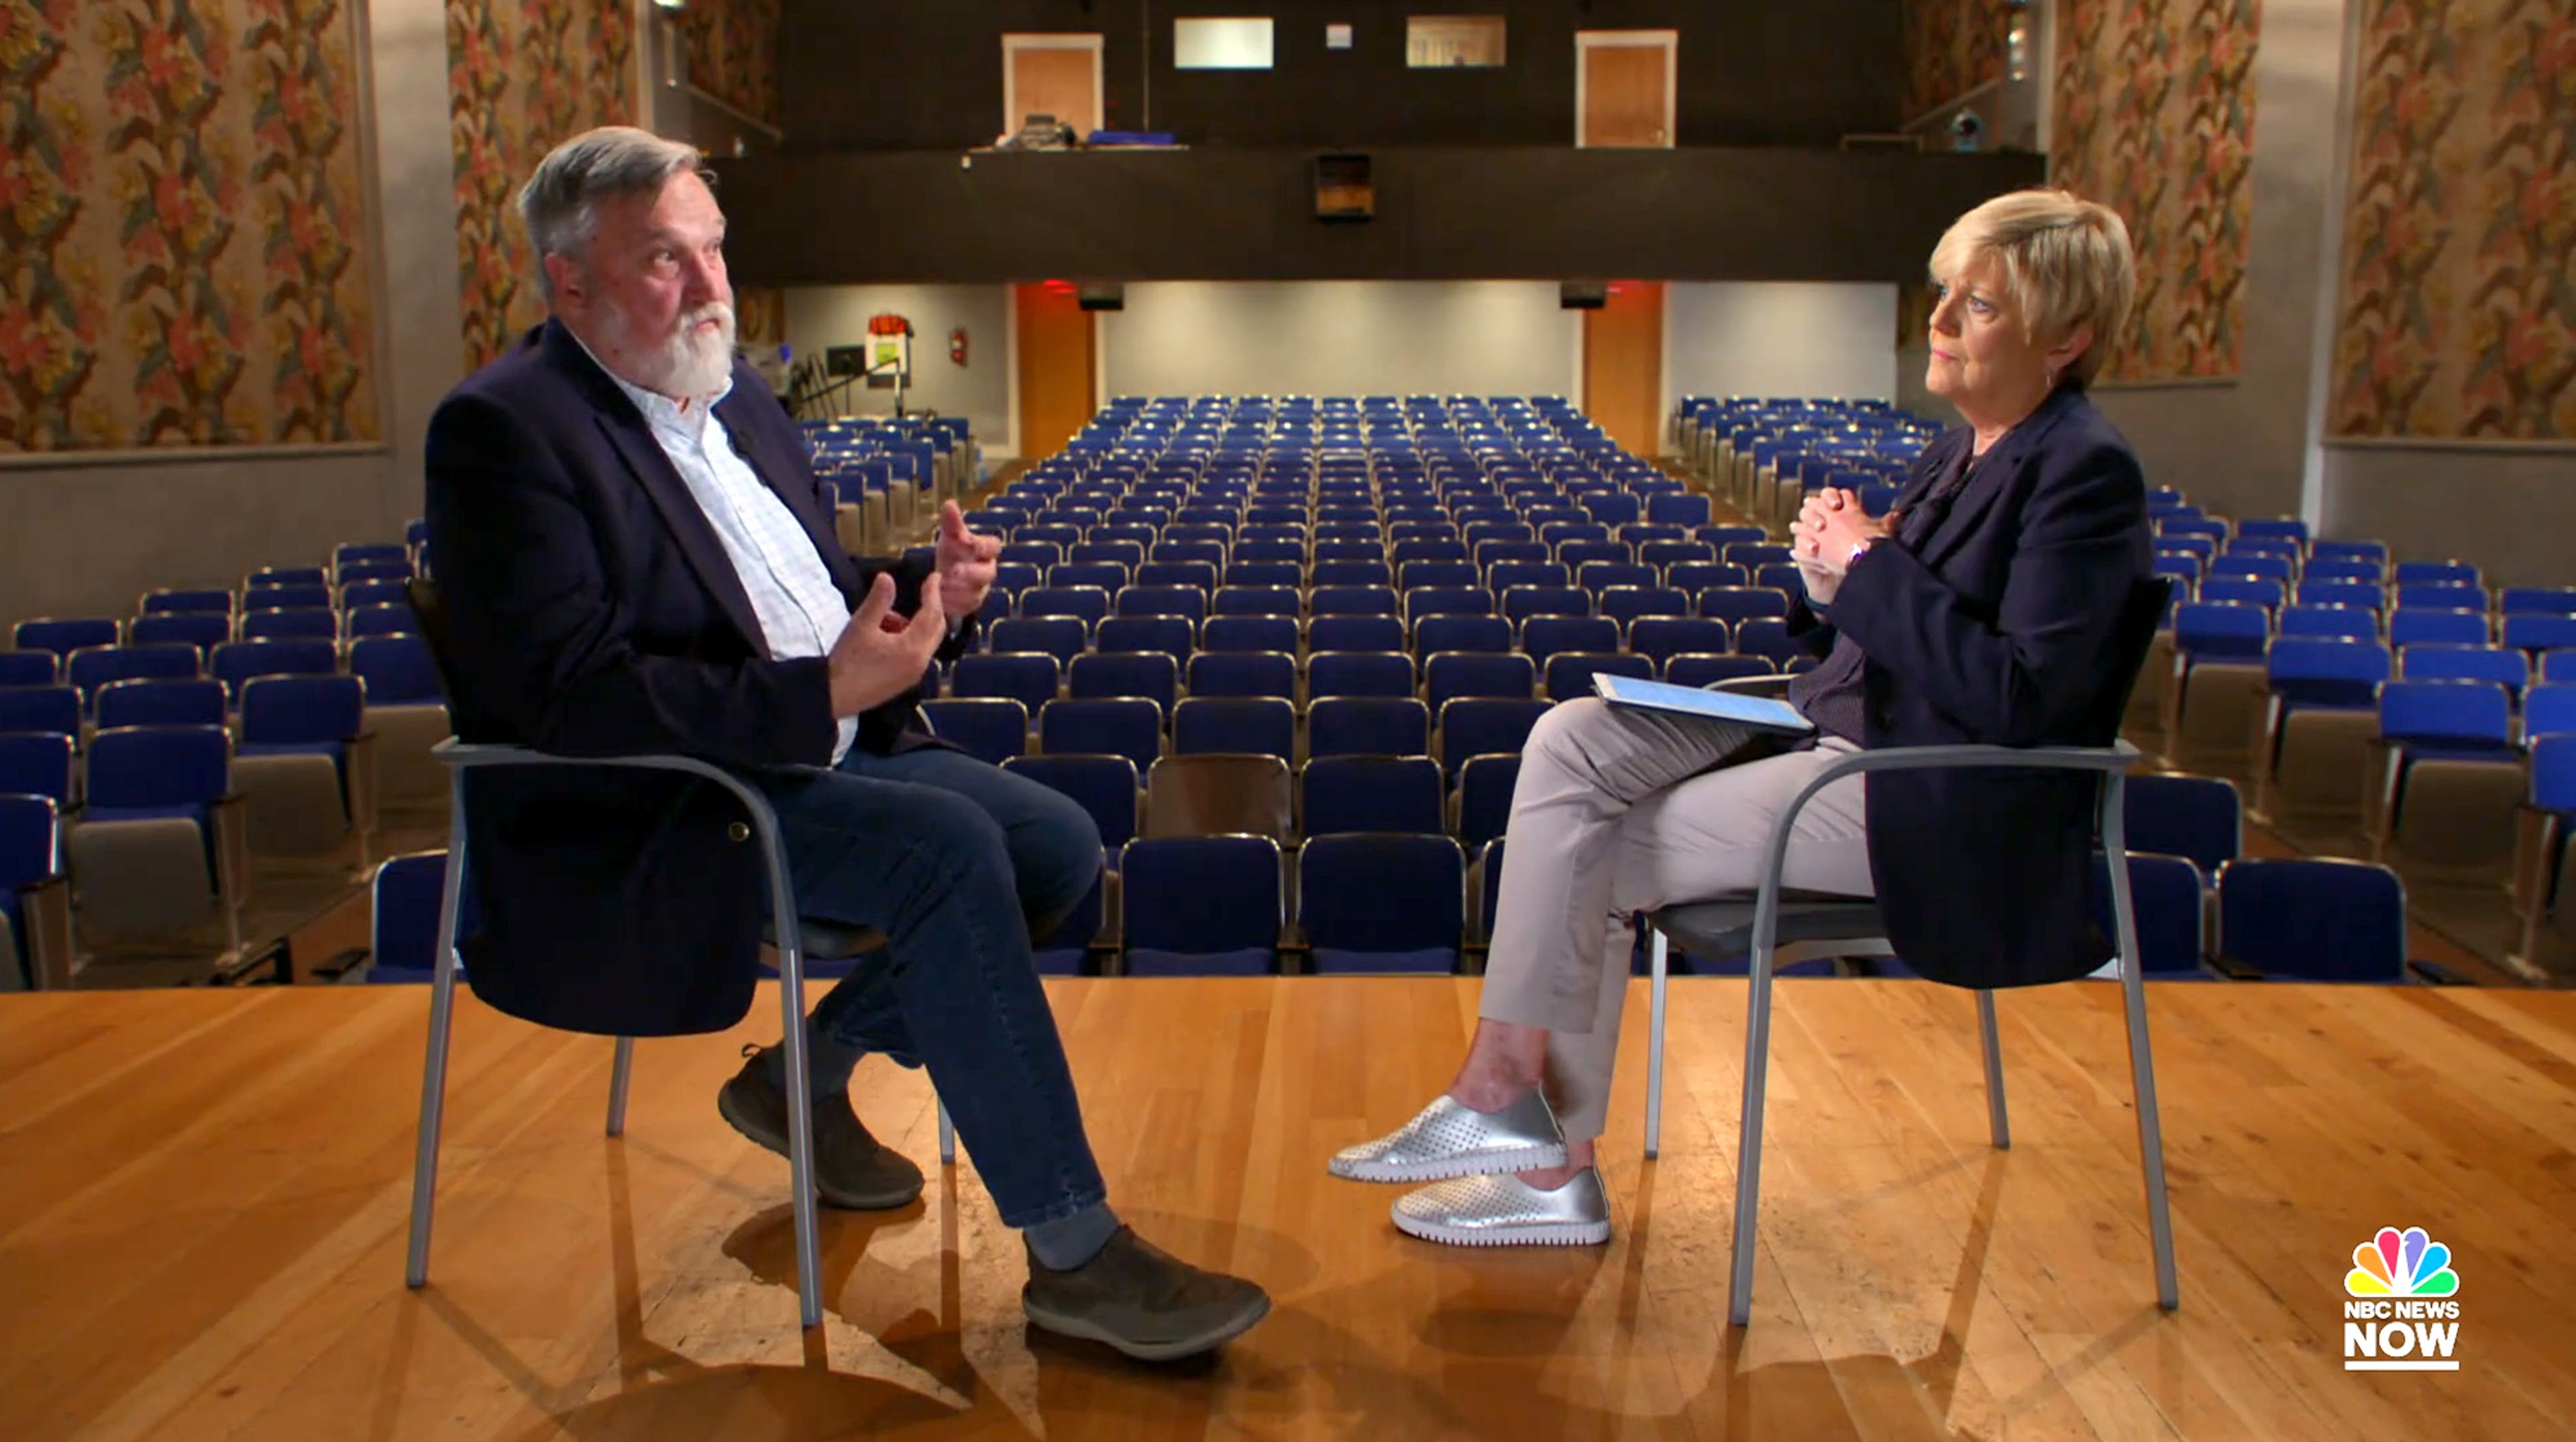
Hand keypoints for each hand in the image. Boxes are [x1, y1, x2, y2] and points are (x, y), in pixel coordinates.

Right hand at [828, 571, 946, 716]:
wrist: (834, 695)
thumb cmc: (847, 660)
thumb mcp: (861, 625)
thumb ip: (878, 600)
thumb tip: (887, 577)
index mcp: (913, 649)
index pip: (931, 614)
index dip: (933, 593)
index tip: (934, 577)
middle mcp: (920, 663)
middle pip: (935, 629)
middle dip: (929, 609)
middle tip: (921, 592)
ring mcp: (914, 675)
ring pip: (924, 642)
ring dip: (912, 625)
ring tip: (883, 618)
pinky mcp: (904, 681)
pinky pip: (916, 654)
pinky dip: (907, 640)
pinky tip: (883, 636)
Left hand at [933, 500, 999, 618]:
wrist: (945, 576)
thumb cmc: (953, 552)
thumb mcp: (950, 537)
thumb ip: (952, 522)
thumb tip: (949, 503)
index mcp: (985, 550)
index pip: (993, 546)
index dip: (982, 546)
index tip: (967, 544)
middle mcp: (987, 570)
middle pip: (988, 573)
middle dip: (970, 573)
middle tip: (951, 571)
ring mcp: (981, 588)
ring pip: (977, 592)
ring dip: (959, 589)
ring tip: (942, 585)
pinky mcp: (972, 604)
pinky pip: (967, 606)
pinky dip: (954, 602)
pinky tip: (941, 598)